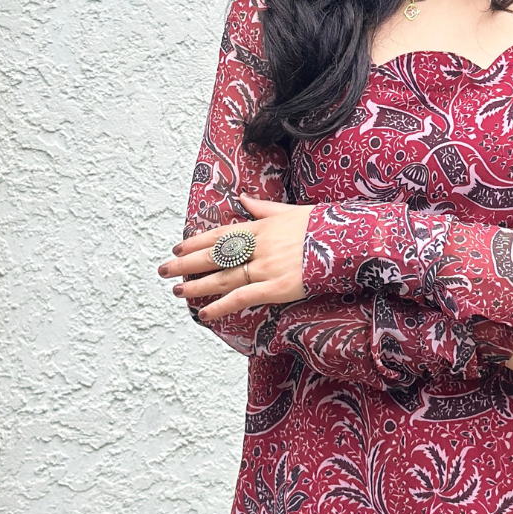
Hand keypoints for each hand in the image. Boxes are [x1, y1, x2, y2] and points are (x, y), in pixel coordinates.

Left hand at [158, 195, 309, 318]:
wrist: (349, 241)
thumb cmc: (322, 226)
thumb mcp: (290, 211)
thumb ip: (263, 208)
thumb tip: (243, 200)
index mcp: (260, 227)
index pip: (219, 235)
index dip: (196, 242)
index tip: (178, 247)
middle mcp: (257, 247)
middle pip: (214, 256)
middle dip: (186, 264)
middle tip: (164, 270)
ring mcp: (266, 268)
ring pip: (222, 278)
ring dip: (197, 286)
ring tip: (177, 291)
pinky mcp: (277, 288)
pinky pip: (242, 299)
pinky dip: (221, 306)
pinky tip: (205, 314)